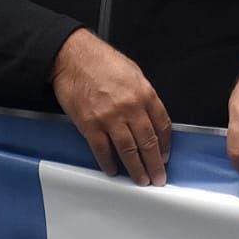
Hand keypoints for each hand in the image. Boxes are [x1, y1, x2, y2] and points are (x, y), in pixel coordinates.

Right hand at [51, 29, 171, 185]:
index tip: (165, 156)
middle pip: (148, 142)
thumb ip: (144, 96)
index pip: (162, 125)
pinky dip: (108, 162)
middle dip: (154, 164)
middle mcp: (130, 108)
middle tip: (158, 178)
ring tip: (141, 180)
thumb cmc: (102, 61)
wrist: (74, 57)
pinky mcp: (90, 125)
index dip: (165, 144)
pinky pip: (102, 149)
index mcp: (145, 93)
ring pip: (128, 150)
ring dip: (136, 168)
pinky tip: (112, 170)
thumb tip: (149, 117)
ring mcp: (110, 118)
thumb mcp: (134, 73)